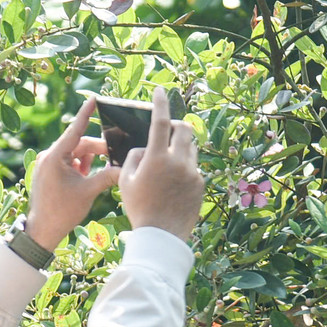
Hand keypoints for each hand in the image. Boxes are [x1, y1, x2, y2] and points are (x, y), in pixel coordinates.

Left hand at [26, 97, 120, 249]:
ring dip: (89, 160)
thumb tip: (126, 168)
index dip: (85, 114)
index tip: (93, 98)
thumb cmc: (62, 212)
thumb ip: (107, 176)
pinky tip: (87, 177)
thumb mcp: (88, 192)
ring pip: (75, 153)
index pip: (74, 130)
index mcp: (55, 157)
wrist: (42, 230)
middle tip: (114, 157)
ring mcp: (47, 163)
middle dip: (97, 151)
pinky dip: (81, 166)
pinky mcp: (49, 171)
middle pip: (79, 144)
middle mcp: (48, 156)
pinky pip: (68, 161)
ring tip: (97, 174)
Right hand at [118, 87, 204, 241]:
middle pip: (185, 129)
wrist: (161, 235)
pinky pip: (193, 168)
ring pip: (191, 148)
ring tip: (167, 164)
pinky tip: (173, 185)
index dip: (160, 103)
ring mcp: (192, 173)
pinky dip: (184, 169)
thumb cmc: (139, 208)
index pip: (160, 122)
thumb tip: (145, 148)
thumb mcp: (126, 181)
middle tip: (168, 131)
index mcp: (157, 158)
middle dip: (177, 125)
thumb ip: (134, 158)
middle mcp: (178, 162)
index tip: (161, 91)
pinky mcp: (200, 184)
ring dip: (181, 148)